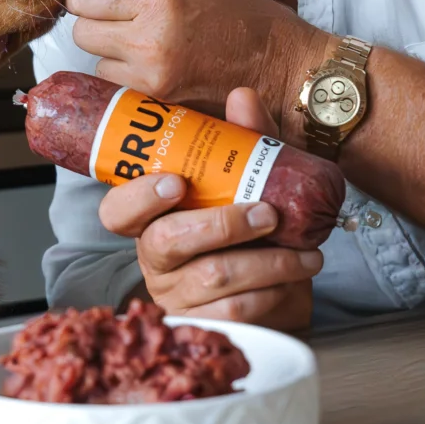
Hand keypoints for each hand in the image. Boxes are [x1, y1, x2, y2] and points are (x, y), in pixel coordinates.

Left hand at [67, 0, 320, 114]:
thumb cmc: (252, 24)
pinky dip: (128, 82)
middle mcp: (150, 41)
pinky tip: (155, 72)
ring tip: (146, 49)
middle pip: (82, 33)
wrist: (289, 73)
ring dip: (111, 57)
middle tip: (120, 21)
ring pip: (97, 66)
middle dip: (95, 25)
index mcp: (161, 0)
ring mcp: (153, 80)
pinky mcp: (160, 107)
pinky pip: (120, 91)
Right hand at [97, 88, 322, 332]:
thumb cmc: (253, 230)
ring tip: (307, 252)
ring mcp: (178, 297)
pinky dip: (274, 292)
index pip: (117, 211)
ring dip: (268, 262)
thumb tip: (242, 97)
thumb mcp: (250, 181)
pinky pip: (237, 312)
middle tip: (269, 214)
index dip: (139, 197)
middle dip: (223, 224)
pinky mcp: (208, 327)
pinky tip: (297, 278)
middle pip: (168, 242)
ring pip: (213, 278)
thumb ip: (244, 141)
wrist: (283, 290)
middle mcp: (156, 259)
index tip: (176, 182)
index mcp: (152, 219)